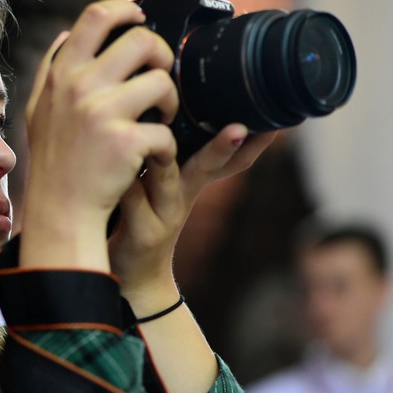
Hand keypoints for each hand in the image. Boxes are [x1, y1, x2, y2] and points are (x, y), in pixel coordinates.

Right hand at [18, 0, 179, 270]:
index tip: (141, 19)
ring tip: (160, 121)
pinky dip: (166, 146)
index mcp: (62, 74)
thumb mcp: (40, 111)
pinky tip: (153, 158)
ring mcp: (102, 113)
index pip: (96, 17)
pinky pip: (166, 129)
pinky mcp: (126, 142)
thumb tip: (67, 33)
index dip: (126, 11)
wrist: (61, 212)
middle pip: (141, 41)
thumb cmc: (55, 162)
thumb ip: (51, 70)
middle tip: (160, 81)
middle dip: (161, 58)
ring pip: (163, 83)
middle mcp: (79, 87)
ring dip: (170, 103)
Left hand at [108, 124, 276, 310]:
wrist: (135, 279)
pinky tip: (118, 156)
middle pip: (208, 167)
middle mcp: (182, 197)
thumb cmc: (141, 220)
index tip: (274, 120)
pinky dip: (127, 180)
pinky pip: (131, 197)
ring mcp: (164, 216)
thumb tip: (166, 113)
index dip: (251, 142)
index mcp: (190, 182)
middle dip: (224, 147)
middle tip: (240, 128)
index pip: (228, 159)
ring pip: (168, 180)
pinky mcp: (142, 232)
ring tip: (166, 140)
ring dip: (169, 159)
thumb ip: (166, 155)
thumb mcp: (161, 186)